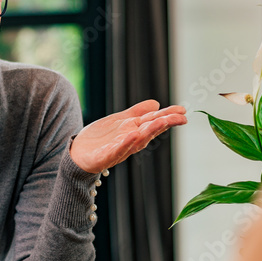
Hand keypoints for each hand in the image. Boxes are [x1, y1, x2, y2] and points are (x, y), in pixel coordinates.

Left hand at [70, 100, 187, 173]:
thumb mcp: (119, 121)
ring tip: (161, 122)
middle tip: (181, 117)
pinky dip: (126, 143)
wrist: (78, 153)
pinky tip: (133, 134)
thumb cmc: (100, 138)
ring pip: (138, 140)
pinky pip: (117, 150)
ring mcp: (119, 149)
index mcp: (134, 130)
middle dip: (165, 123)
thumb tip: (156, 103)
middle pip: (150, 130)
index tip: (183, 111)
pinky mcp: (105, 157)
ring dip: (150, 131)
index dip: (168, 116)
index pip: (154, 121)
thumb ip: (136, 112)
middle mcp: (130, 140)